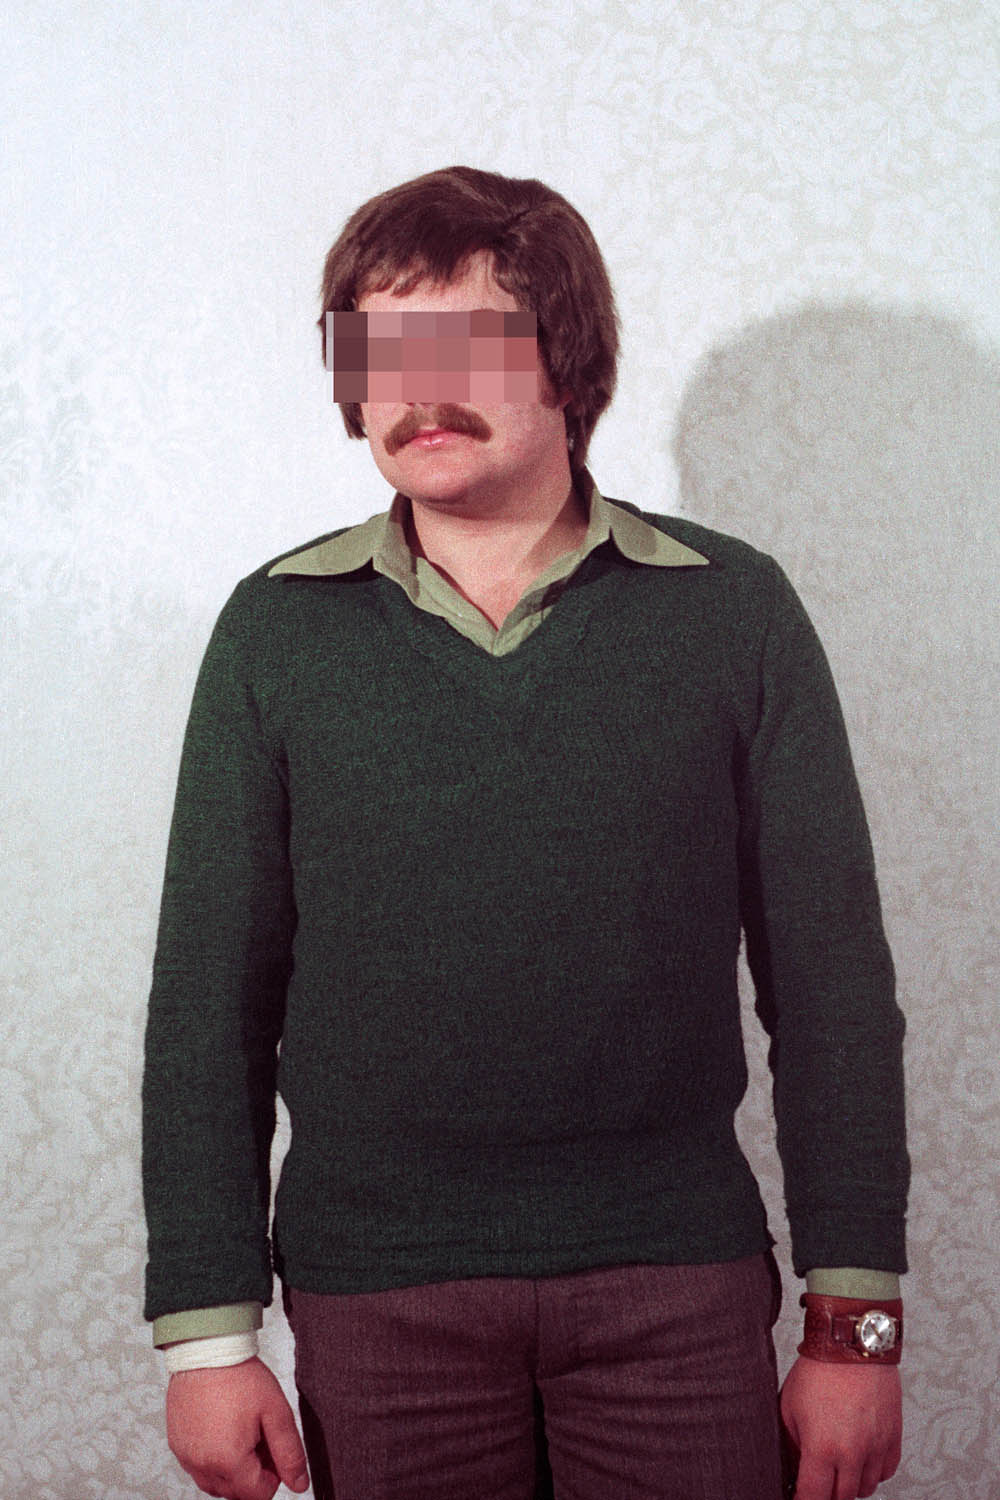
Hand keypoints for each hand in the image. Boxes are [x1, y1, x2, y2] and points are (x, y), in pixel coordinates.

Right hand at [166, 1357, 309, 1498]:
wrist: (206, 1350)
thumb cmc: (239, 1376)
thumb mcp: (276, 1411)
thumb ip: (290, 1452)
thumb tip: (300, 1484)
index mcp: (229, 1461)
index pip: (258, 1495)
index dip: (274, 1475)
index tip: (273, 1448)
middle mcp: (203, 1466)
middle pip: (236, 1493)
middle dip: (253, 1473)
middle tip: (259, 1436)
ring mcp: (186, 1457)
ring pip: (215, 1484)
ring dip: (232, 1470)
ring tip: (241, 1432)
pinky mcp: (177, 1446)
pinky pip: (198, 1468)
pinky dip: (213, 1459)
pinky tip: (222, 1430)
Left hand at [779, 1356, 900, 1499]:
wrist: (853, 1343)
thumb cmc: (819, 1370)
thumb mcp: (789, 1407)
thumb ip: (793, 1443)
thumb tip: (794, 1466)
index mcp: (821, 1448)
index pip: (813, 1498)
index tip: (798, 1499)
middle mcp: (852, 1453)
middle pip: (841, 1499)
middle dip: (826, 1495)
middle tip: (817, 1483)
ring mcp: (876, 1447)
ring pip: (865, 1489)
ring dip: (850, 1484)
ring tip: (837, 1466)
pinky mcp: (893, 1438)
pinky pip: (885, 1472)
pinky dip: (872, 1471)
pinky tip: (859, 1458)